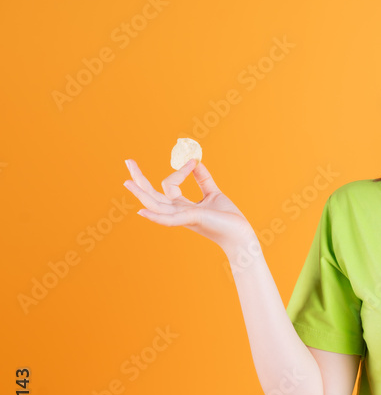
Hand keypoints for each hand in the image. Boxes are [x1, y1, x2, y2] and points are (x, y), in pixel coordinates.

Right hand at [123, 158, 254, 254]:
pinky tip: (142, 212)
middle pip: (152, 195)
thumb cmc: (227, 217)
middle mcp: (178, 212)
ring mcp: (182, 217)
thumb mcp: (213, 193)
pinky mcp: (191, 220)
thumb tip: (195, 161)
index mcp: (182, 206)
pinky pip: (169, 219)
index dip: (180, 171)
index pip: (170, 185)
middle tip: (128, 161)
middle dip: (140, 179)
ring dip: (141, 194)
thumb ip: (203, 179)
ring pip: (156, 205)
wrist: (240, 234)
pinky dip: (155, 216)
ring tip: (127, 182)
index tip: (193, 160)